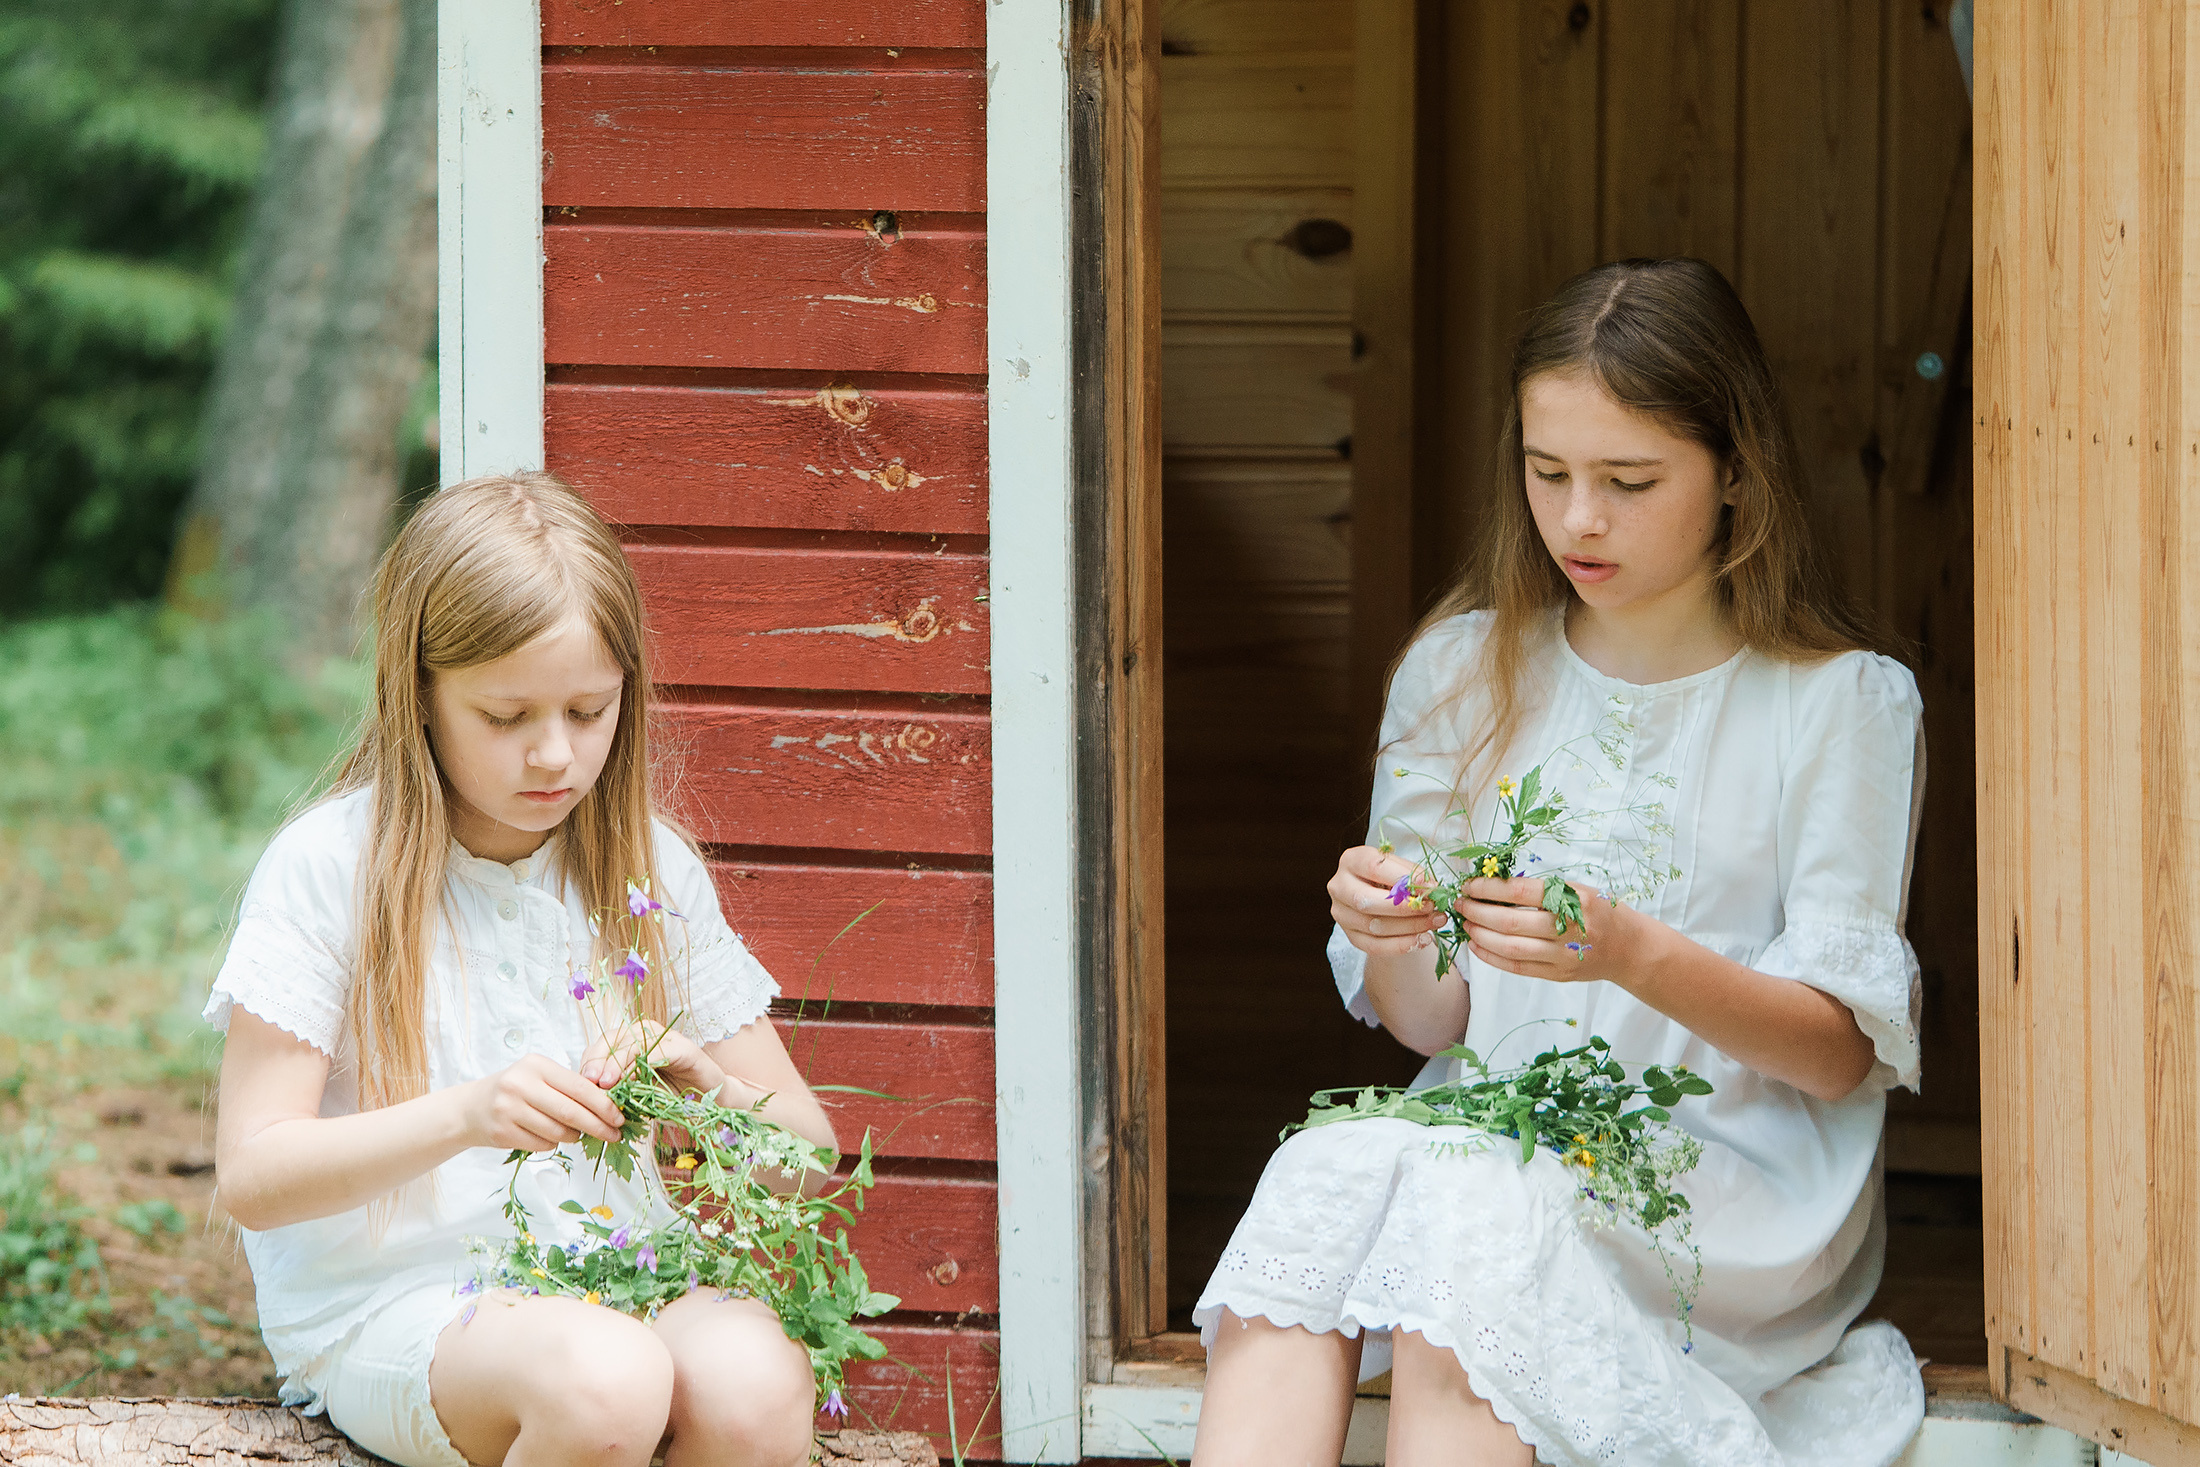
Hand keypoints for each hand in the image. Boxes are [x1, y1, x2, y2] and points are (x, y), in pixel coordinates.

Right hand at [458, 1054, 627, 1152]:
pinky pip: (542, 1145)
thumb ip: (568, 1086)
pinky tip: (548, 1136)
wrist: (470, 1108)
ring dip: (574, 1136)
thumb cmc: (514, 1090)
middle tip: (614, 1135)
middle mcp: (521, 1085)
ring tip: (575, 1133)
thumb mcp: (539, 1076)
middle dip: (598, 1126)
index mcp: (536, 1065)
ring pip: (558, 1132)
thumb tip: (609, 1106)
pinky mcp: (503, 1133)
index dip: (604, 1104)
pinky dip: (552, 1144)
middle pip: (571, 1112)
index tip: (620, 1117)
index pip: (579, 1087)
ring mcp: (509, 1110)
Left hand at [580, 1017, 727, 1099]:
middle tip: (590, 1081)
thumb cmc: (669, 1097)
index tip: (581, 1082)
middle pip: (613, 1039)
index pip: (602, 1045)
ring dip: (616, 1063)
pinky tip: (630, 1080)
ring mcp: (665, 1037)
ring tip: (606, 1083)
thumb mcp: (634, 1093)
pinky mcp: (682, 1047)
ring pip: (632, 1042)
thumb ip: (614, 1089)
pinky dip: (641, 1064)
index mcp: (631, 1041)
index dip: (590, 1061)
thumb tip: (586, 1094)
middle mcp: (646, 1033)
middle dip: (598, 1060)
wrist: (707, 1104)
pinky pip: (656, 1051)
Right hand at [1329, 845, 1444, 956]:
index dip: (1403, 878)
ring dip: (1410, 926)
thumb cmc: (1391, 877)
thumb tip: (1431, 889)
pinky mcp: (1350, 936)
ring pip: (1374, 926)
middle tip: (1431, 907)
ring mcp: (1342, 914)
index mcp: (1351, 861)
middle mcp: (1339, 886)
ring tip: (1434, 922)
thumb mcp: (1400, 867)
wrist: (1382, 897)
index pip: (1374, 867)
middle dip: (1404, 907)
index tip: (1430, 886)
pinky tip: (1422, 939)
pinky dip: (1402, 945)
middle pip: (1366, 901)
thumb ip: (1412, 875)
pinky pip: (1375, 946)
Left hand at [1455, 875, 1649, 984]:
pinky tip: (1476, 945)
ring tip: (1465, 923)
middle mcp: (1569, 929)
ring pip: (1511, 947)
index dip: (1489, 888)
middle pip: (1511, 921)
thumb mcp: (1577, 890)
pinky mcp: (1558, 975)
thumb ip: (1542, 890)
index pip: (1521, 892)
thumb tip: (1493, 886)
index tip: (1470, 885)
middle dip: (1478, 911)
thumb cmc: (1599, 912)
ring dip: (1481, 934)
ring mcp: (1564, 956)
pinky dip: (1492, 957)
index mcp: (1575, 900)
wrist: (1629, 949)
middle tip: (1460, 904)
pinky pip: (1518, 967)